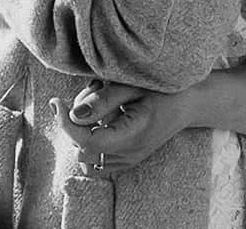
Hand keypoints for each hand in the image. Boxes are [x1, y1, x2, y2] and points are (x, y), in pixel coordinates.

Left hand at [54, 79, 204, 173]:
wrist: (189, 102)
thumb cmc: (162, 88)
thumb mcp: (132, 86)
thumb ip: (102, 101)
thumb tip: (73, 115)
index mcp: (132, 136)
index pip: (86, 143)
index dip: (66, 124)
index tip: (56, 101)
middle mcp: (130, 154)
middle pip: (83, 153)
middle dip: (73, 126)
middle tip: (84, 98)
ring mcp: (130, 159)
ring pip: (89, 160)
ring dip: (82, 135)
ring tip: (94, 107)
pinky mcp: (128, 158)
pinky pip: (99, 160)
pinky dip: (91, 141)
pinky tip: (100, 118)